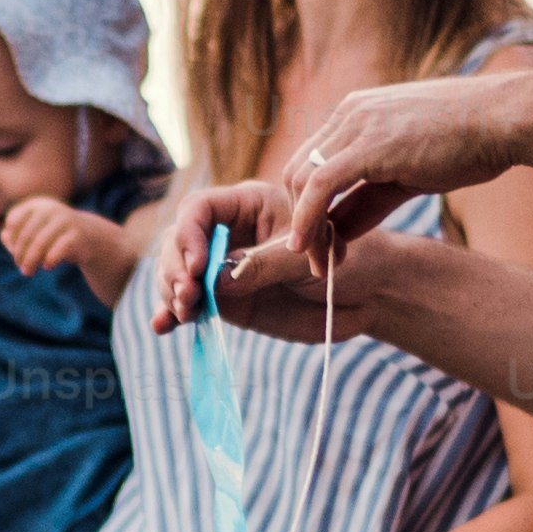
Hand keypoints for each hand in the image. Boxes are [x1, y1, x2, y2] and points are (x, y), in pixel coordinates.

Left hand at [0, 196, 125, 288]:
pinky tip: (47, 267)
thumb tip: (4, 237)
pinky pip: (59, 248)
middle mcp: (49, 208)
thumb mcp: (33, 233)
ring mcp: (64, 220)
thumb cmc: (53, 236)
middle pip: (26, 234)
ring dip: (31, 260)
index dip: (11, 240)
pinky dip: (50, 259)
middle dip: (20, 254)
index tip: (14, 254)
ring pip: (40, 242)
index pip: (13, 221)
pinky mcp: (76, 234)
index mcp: (36, 205)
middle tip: (22, 269)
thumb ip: (13, 236)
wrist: (88, 237)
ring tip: (28, 273)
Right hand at [140, 176, 365, 335]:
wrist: (370, 295)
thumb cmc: (350, 260)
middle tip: (188, 296)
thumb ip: (261, 267)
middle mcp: (228, 234)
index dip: (189, 234)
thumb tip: (214, 279)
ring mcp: (223, 268)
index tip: (198, 266)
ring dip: (170, 292)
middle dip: (175, 267)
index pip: (200, 209)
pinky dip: (173, 315)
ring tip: (182, 313)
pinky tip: (162, 326)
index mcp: (248, 205)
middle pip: (178, 242)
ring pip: (177, 273)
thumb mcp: (305, 259)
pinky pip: (191, 305)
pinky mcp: (227, 301)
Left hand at [272, 74, 521, 263]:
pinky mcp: (368, 145)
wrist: (505, 119)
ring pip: (302, 179)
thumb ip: (370, 197)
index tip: (323, 245)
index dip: (309, 207)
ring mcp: (356, 124)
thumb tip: (339, 229)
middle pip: (298, 171)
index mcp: (357, 114)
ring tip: (318, 263)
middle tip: (315, 261)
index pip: (312, 163)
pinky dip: (307, 219)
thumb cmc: (469, 143)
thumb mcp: (409, 173)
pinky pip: (319, 186)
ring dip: (305, 227)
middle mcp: (349, 114)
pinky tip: (308, 247)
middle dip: (301, 220)